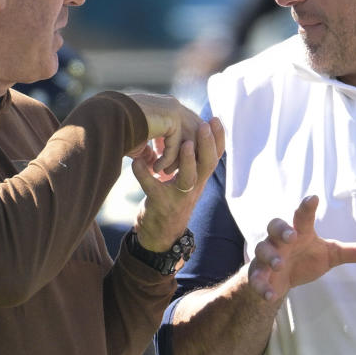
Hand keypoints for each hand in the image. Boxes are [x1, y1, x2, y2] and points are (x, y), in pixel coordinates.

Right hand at [125, 93, 204, 173]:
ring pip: (188, 140)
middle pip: (196, 134)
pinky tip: (155, 169)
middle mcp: (174, 106)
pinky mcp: (171, 116)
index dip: (188, 149)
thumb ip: (152, 150)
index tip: (180, 167)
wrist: (106, 119)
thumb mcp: (141, 142)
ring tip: (165, 174)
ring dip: (178, 160)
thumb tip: (154, 163)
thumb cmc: (119, 130)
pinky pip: (176, 143)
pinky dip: (167, 159)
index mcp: (170, 108)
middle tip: (178, 174)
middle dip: (190, 156)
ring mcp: (175, 109)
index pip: (190, 129)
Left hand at [130, 118, 223, 251]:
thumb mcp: (185, 181)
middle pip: (208, 164)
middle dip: (208, 144)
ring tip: (185, 144)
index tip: (215, 118)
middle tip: (204, 124)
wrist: (161, 236)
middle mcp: (194, 187)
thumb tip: (190, 131)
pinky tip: (137, 163)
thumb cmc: (172, 200)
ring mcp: (179, 197)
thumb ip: (189, 161)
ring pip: (188, 179)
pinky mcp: (161, 205)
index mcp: (200, 178)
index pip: (215, 156)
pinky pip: (153, 188)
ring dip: (187, 160)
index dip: (218, 138)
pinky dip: (144, 175)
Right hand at [248, 195, 355, 301]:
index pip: (302, 215)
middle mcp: (280, 240)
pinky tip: (270, 295)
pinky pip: (256, 278)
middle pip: (275, 225)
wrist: (278, 280)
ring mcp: (266, 257)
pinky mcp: (258, 274)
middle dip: (281, 229)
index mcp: (299, 231)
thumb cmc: (305, 259)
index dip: (307, 206)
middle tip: (292, 235)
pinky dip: (262, 285)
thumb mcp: (331, 255)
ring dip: (270, 256)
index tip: (314, 198)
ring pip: (262, 250)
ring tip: (280, 265)